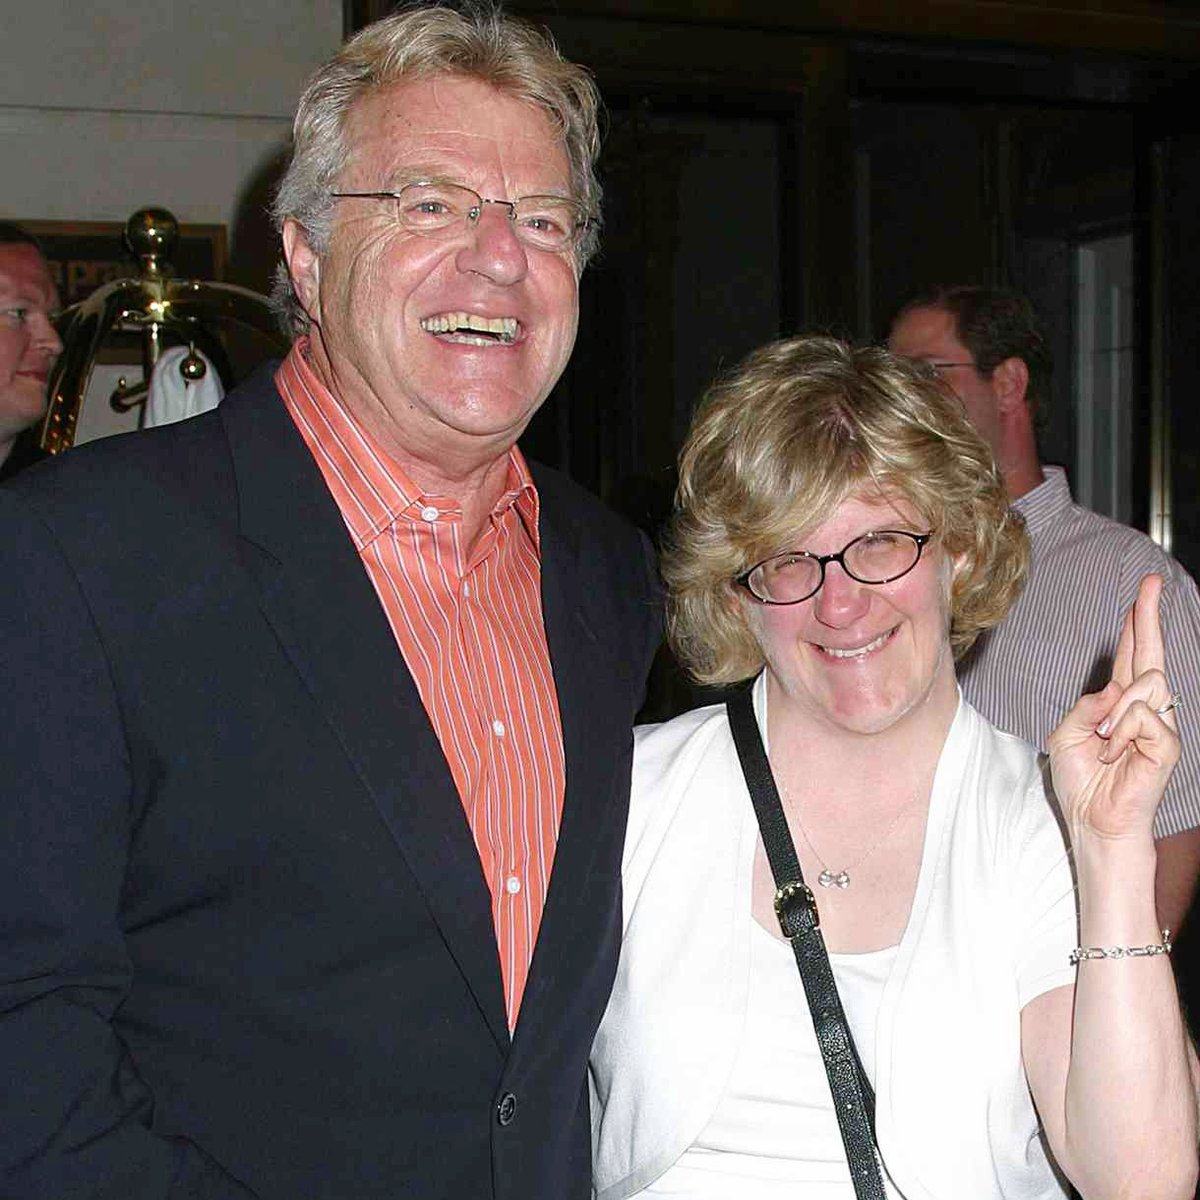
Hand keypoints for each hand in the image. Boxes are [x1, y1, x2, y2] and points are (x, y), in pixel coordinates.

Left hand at [1048, 574, 1180, 841]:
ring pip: (1144, 684)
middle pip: (1150, 654)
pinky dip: (1120, 731)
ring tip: (1105, 744)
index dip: (1137, 624)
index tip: (1143, 592)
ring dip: (1114, 713)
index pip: (1132, 656)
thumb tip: (1116, 689)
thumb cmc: (1081, 779)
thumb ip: (1087, 705)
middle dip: (1149, 616)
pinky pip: (1143, 714)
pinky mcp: (1168, 744)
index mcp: (1118, 703)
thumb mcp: (1068, 733)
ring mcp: (1159, 725)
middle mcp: (1143, 709)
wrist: (1092, 818)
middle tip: (1151, 581)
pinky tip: (1116, 753)